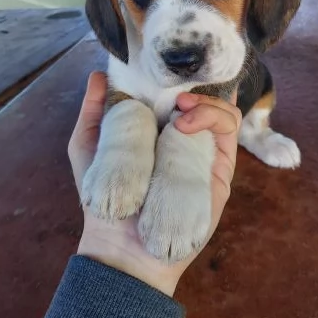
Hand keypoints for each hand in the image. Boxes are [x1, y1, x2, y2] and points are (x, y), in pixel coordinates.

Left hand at [69, 72, 240, 296]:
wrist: (120, 245)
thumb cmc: (101, 198)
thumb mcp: (88, 147)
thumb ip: (94, 112)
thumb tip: (100, 74)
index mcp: (159, 131)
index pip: (180, 96)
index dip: (179, 79)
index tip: (163, 72)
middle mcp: (185, 139)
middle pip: (207, 98)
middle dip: (197, 85)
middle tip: (176, 91)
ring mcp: (204, 153)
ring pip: (223, 111)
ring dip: (206, 101)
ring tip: (182, 108)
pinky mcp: (219, 169)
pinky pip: (229, 132)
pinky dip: (215, 116)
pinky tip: (187, 123)